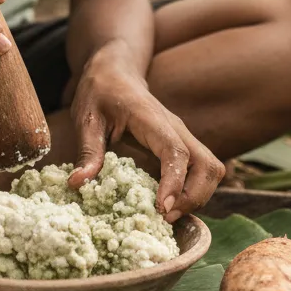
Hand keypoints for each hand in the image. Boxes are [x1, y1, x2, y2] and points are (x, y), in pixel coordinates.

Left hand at [64, 42, 224, 220]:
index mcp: (152, 120)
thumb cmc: (100, 92)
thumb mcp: (86, 118)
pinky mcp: (182, 147)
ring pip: (211, 170)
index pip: (175, 152)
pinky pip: (202, 172)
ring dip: (198, 196)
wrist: (116, 73)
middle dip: (194, 197)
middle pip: (208, 165)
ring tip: (168, 215)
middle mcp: (176, 129)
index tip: (163, 209)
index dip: (175, 182)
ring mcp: (183, 138)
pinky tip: (169, 205)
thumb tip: (78, 183)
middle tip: (165, 218)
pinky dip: (194, 192)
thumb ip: (87, 150)